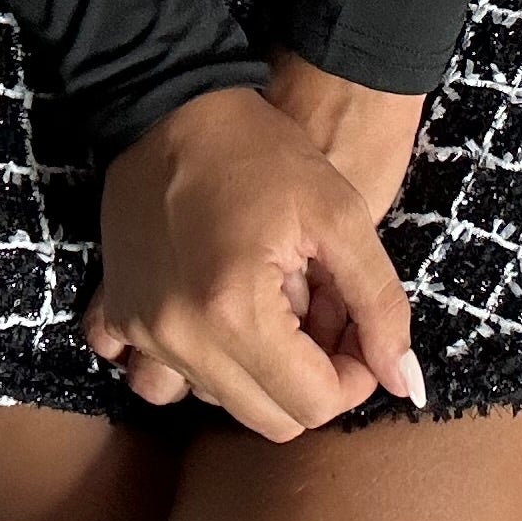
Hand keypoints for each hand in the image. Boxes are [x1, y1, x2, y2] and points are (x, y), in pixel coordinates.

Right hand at [82, 83, 422, 440]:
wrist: (172, 101)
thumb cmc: (262, 151)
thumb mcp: (341, 213)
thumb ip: (379, 303)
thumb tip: (405, 381)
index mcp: (238, 313)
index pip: (314, 405)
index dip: (353, 375)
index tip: (356, 327)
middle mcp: (180, 337)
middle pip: (267, 418)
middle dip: (308, 377)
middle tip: (319, 313)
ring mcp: (140, 329)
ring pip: (213, 402)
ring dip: (251, 374)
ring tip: (268, 311)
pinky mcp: (116, 312)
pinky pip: (146, 373)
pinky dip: (181, 362)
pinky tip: (206, 315)